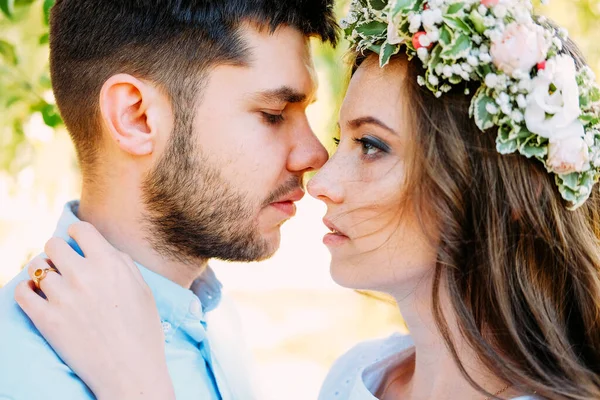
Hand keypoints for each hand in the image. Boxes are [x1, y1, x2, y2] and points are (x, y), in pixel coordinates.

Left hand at [14, 222, 174, 399]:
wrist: (130, 370)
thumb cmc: (143, 331)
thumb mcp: (144, 290)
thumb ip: (123, 265)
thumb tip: (105, 250)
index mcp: (109, 264)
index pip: (80, 229)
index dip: (77, 233)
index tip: (76, 241)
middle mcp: (84, 275)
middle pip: (53, 244)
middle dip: (58, 252)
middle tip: (63, 264)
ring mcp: (62, 297)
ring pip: (36, 267)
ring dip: (42, 272)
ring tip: (50, 282)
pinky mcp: (46, 319)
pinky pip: (22, 292)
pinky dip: (26, 290)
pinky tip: (36, 294)